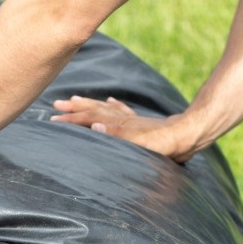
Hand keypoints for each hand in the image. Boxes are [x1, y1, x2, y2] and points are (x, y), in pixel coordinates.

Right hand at [50, 95, 193, 161]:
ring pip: (105, 108)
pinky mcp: (142, 122)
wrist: (189, 135)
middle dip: (74, 108)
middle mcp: (123, 119)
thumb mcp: (141, 143)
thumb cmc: (166, 144)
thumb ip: (118, 135)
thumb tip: (95, 126)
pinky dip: (114, 106)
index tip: (53, 119)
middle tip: (56, 104)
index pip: (89, 119)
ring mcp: (133, 119)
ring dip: (89, 104)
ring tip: (75, 99)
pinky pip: (124, 111)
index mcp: (119, 125)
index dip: (71, 119)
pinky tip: (111, 102)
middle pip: (94, 109)